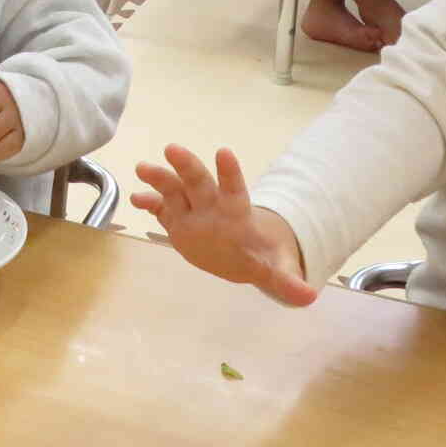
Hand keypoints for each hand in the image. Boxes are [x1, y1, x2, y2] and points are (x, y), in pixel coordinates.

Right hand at [132, 146, 316, 305]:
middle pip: (199, 183)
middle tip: (173, 149)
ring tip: (142, 168)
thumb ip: (287, 280)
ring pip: (175, 189)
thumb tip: (310, 297)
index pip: (235, 191)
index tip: (224, 152)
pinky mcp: (177, 219)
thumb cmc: (260, 254)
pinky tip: (135, 199)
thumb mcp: (275, 267)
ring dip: (160, 178)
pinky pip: (160, 208)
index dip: (230, 173)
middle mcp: (212, 206)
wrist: (242, 248)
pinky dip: (148, 202)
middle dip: (188, 166)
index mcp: (236, 214)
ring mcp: (192, 210)